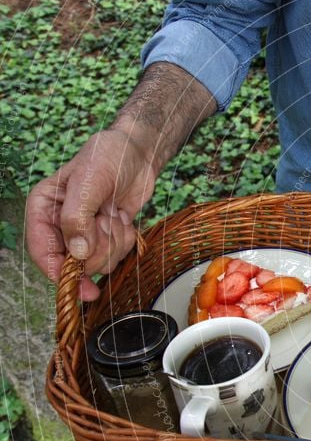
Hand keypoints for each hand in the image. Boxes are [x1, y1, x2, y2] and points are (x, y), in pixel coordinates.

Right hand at [25, 129, 155, 299]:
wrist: (139, 154)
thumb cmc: (108, 157)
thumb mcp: (88, 182)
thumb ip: (78, 218)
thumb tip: (76, 254)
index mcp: (43, 209)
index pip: (41, 251)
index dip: (58, 272)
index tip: (77, 286)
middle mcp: (60, 225)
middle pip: (75, 262)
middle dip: (98, 246)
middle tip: (106, 219)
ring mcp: (85, 233)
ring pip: (98, 262)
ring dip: (114, 240)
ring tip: (114, 214)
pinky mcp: (106, 236)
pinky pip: (116, 255)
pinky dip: (125, 239)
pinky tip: (123, 218)